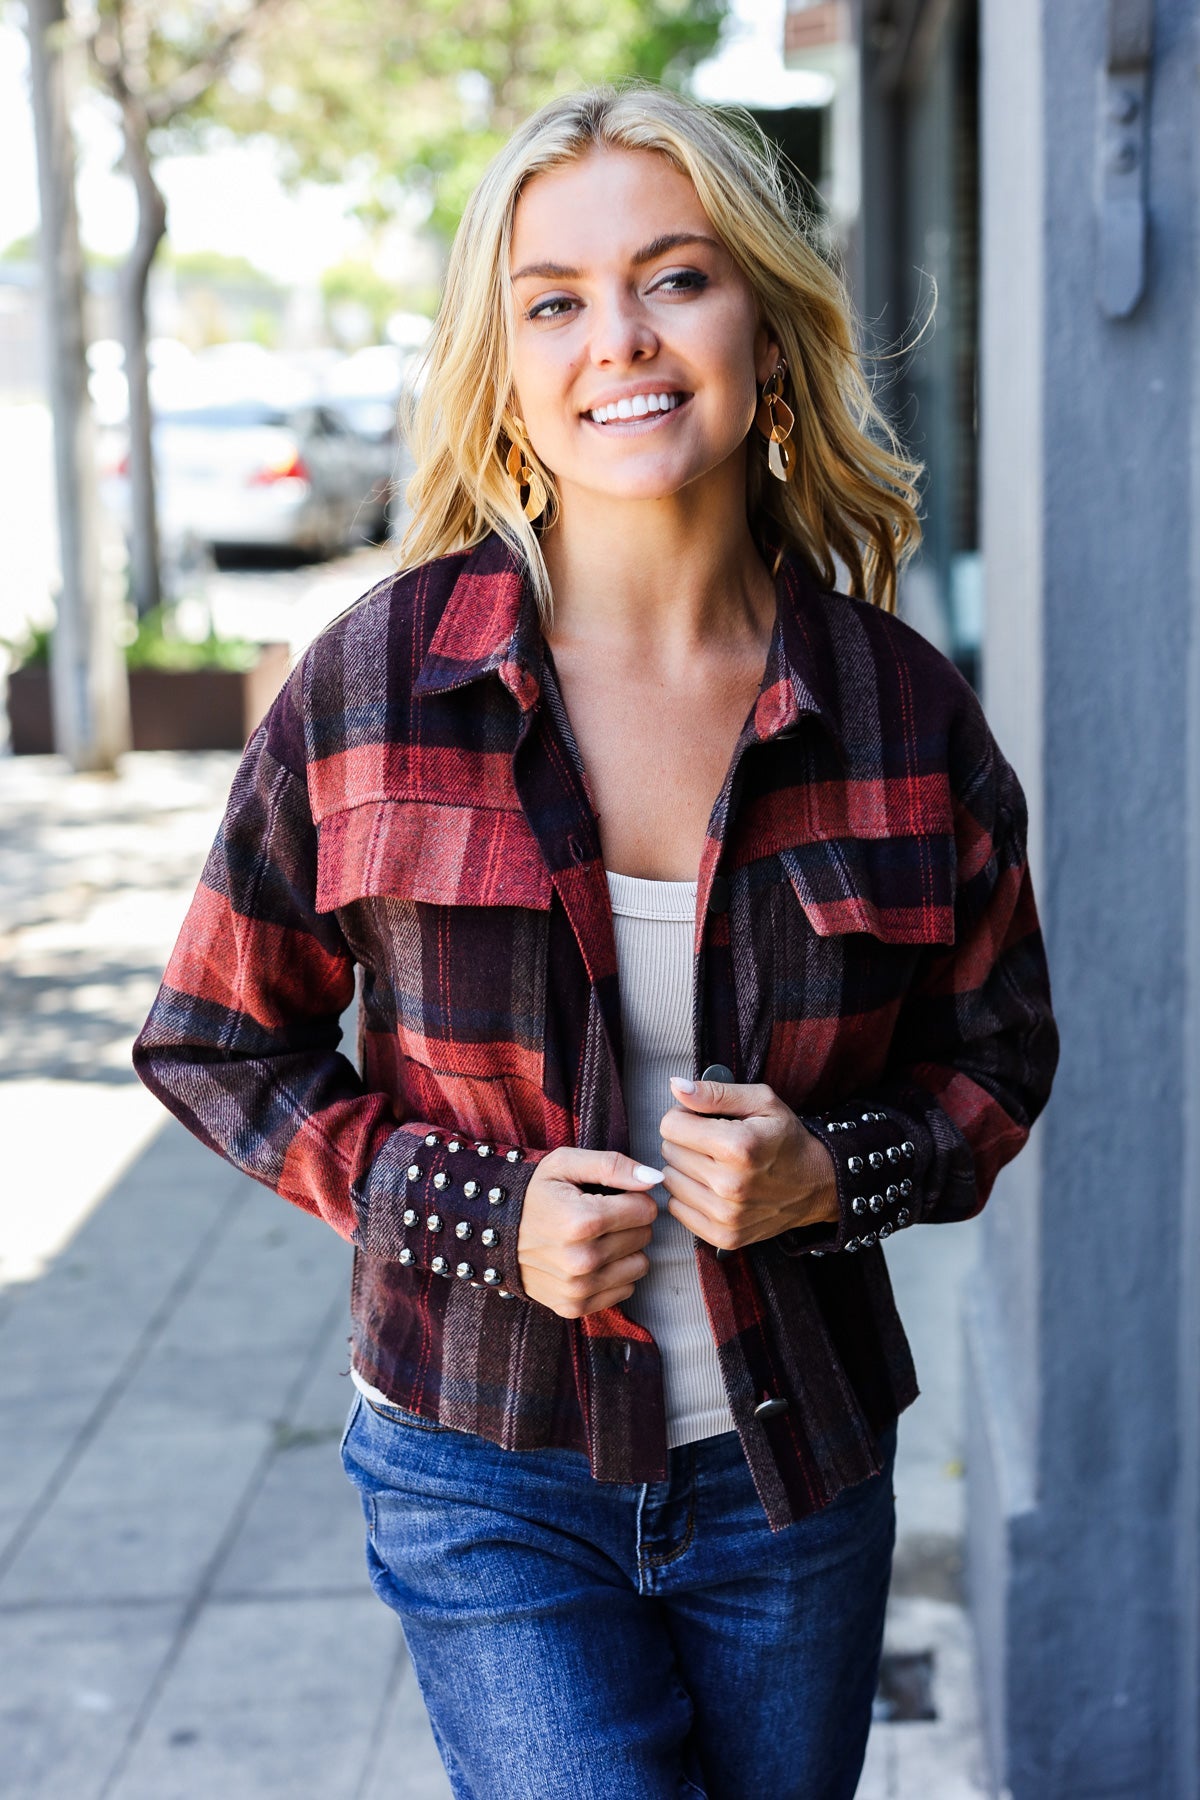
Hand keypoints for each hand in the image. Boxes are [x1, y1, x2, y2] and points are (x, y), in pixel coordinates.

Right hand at [517, 1147, 661, 1318]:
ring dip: (625, 1250)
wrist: (490, 1232)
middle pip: (644, 1237)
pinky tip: (589, 1259)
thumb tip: (655, 1179)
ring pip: (639, 1266)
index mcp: (583, 1221)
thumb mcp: (565, 1164)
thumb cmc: (532, 1192)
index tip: (611, 1196)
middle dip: (629, 1222)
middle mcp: (582, 1260)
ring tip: (596, 1238)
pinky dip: (614, 1273)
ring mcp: (577, 1288)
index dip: (633, 1198)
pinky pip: (624, 1290)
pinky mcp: (573, 1307)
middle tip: (600, 1215)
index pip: (646, 1210)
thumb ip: (613, 1165)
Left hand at [659, 1076, 837, 1252]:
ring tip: (714, 1165)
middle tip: (713, 1143)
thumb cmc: (787, 1138)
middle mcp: (729, 1184)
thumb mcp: (761, 1102)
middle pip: (668, 1152)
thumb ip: (715, 1093)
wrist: (817, 1184)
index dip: (683, 1117)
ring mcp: (726, 1215)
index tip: (701, 1120)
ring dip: (685, 1169)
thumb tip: (676, 1087)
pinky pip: (677, 1209)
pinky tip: (712, 1187)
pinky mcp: (723, 1236)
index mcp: (737, 1146)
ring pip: (670, 1181)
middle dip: (686, 1142)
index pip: (670, 1126)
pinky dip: (689, 1195)